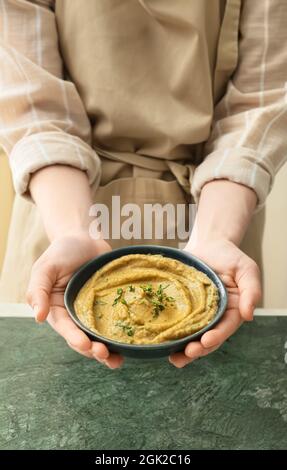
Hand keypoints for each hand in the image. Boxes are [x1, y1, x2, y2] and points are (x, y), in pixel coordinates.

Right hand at [26, 232, 123, 368]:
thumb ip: (38, 290)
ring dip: (107, 352)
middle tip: (104, 353)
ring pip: (99, 338)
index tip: (85, 344)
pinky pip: (115, 325)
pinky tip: (131, 346)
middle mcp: (75, 316)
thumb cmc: (62, 251)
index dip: (74, 338)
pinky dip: (121, 338)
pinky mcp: (110, 308)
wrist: (85, 237)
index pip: (65, 328)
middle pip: (83, 339)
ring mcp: (93, 313)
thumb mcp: (45, 268)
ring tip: (118, 360)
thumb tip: (38, 317)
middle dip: (92, 350)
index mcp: (57, 310)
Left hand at [169, 239, 261, 367]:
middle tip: (188, 353)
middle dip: (198, 349)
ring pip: (191, 337)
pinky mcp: (182, 309)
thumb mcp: (246, 270)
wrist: (209, 244)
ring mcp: (197, 314)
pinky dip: (170, 334)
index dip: (217, 336)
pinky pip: (177, 323)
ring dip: (183, 350)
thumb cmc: (230, 256)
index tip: (206, 341)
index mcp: (232, 311)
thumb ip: (251, 291)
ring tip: (174, 358)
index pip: (225, 328)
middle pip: (208, 339)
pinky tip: (160, 342)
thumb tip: (249, 315)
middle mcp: (214, 317)